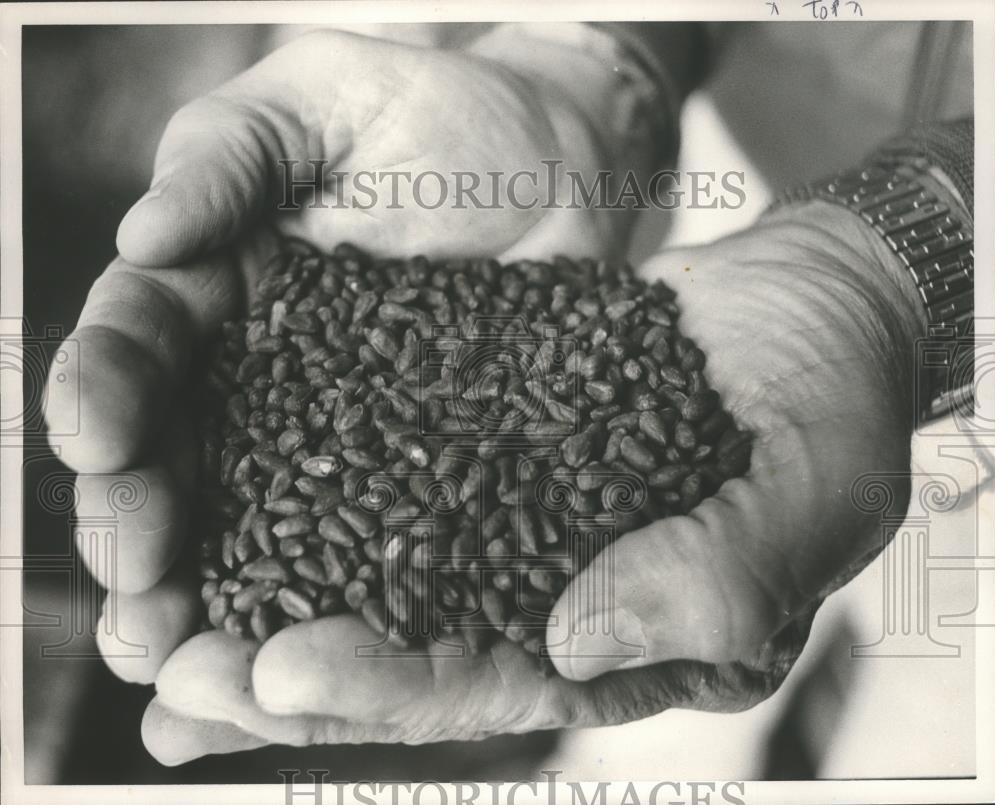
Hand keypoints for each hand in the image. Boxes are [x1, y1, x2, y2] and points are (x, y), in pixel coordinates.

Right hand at [43, 28, 650, 759]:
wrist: (562, 158)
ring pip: (259, 524)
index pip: (138, 353)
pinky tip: (302, 661)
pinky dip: (335, 600)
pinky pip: (375, 540)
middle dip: (143, 526)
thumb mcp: (314, 100)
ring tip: (181, 660)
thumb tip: (144, 236)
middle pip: (181, 463)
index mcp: (216, 296)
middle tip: (134, 588)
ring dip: (214, 598)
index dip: (106, 398)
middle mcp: (264, 382)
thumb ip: (225, 155)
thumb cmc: (435, 115)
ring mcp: (346, 437)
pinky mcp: (428, 471)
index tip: (96, 438)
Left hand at [138, 200, 923, 764]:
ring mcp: (513, 511)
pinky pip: (389, 464)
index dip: (396, 685)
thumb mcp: (810, 495)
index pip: (501, 683)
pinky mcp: (486, 436)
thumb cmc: (831, 406)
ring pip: (377, 567)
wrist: (809, 309)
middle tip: (176, 674)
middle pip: (411, 645)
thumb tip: (581, 633)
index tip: (287, 675)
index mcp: (629, 638)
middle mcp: (554, 588)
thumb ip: (718, 577)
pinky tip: (226, 487)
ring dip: (273, 588)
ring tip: (158, 610)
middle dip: (293, 669)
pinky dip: (312, 483)